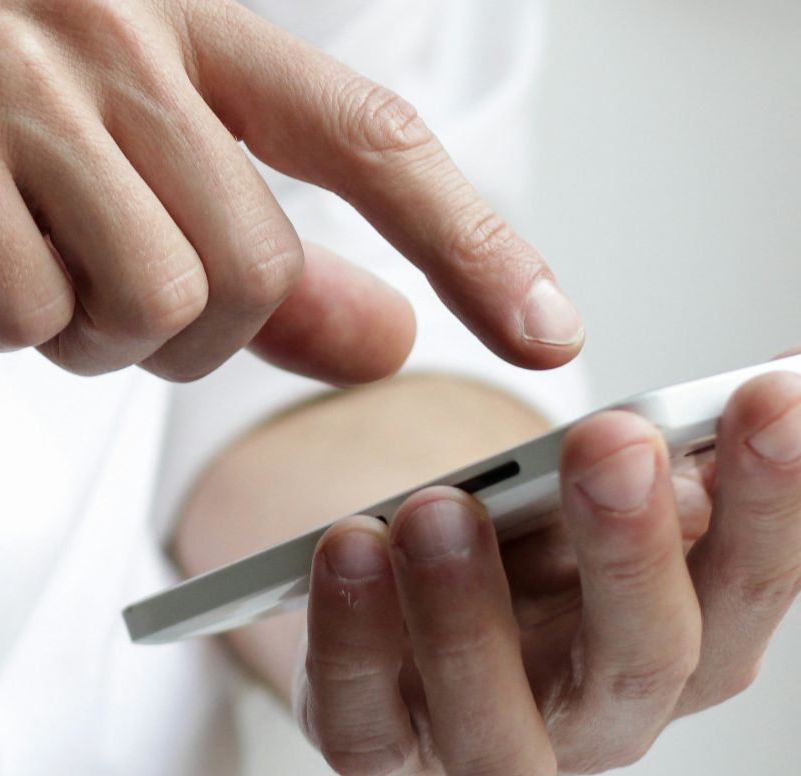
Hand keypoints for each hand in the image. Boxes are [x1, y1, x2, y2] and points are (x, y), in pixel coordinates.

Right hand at [0, 0, 580, 382]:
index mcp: (166, 16)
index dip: (471, 238)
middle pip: (253, 267)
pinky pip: (26, 313)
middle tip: (71, 295)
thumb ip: (244, 250)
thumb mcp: (85, 176)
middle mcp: (107, 27)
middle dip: (176, 335)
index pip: (366, 133)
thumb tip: (387, 333)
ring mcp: (13, 73)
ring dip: (73, 335)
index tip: (546, 332)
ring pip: (152, 302)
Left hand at [297, 366, 800, 773]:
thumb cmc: (520, 549)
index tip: (769, 394)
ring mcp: (492, 745)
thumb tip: (779, 369)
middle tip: (615, 441)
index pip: (751, 578)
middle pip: (648, 657)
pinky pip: (363, 720)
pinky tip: (348, 548)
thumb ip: (664, 450)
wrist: (398, 607)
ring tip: (439, 506)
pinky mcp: (382, 751)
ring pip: (500, 720)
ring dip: (471, 612)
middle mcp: (606, 712)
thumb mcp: (590, 493)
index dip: (773, 498)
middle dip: (635, 547)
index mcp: (688, 637)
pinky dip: (352, 639)